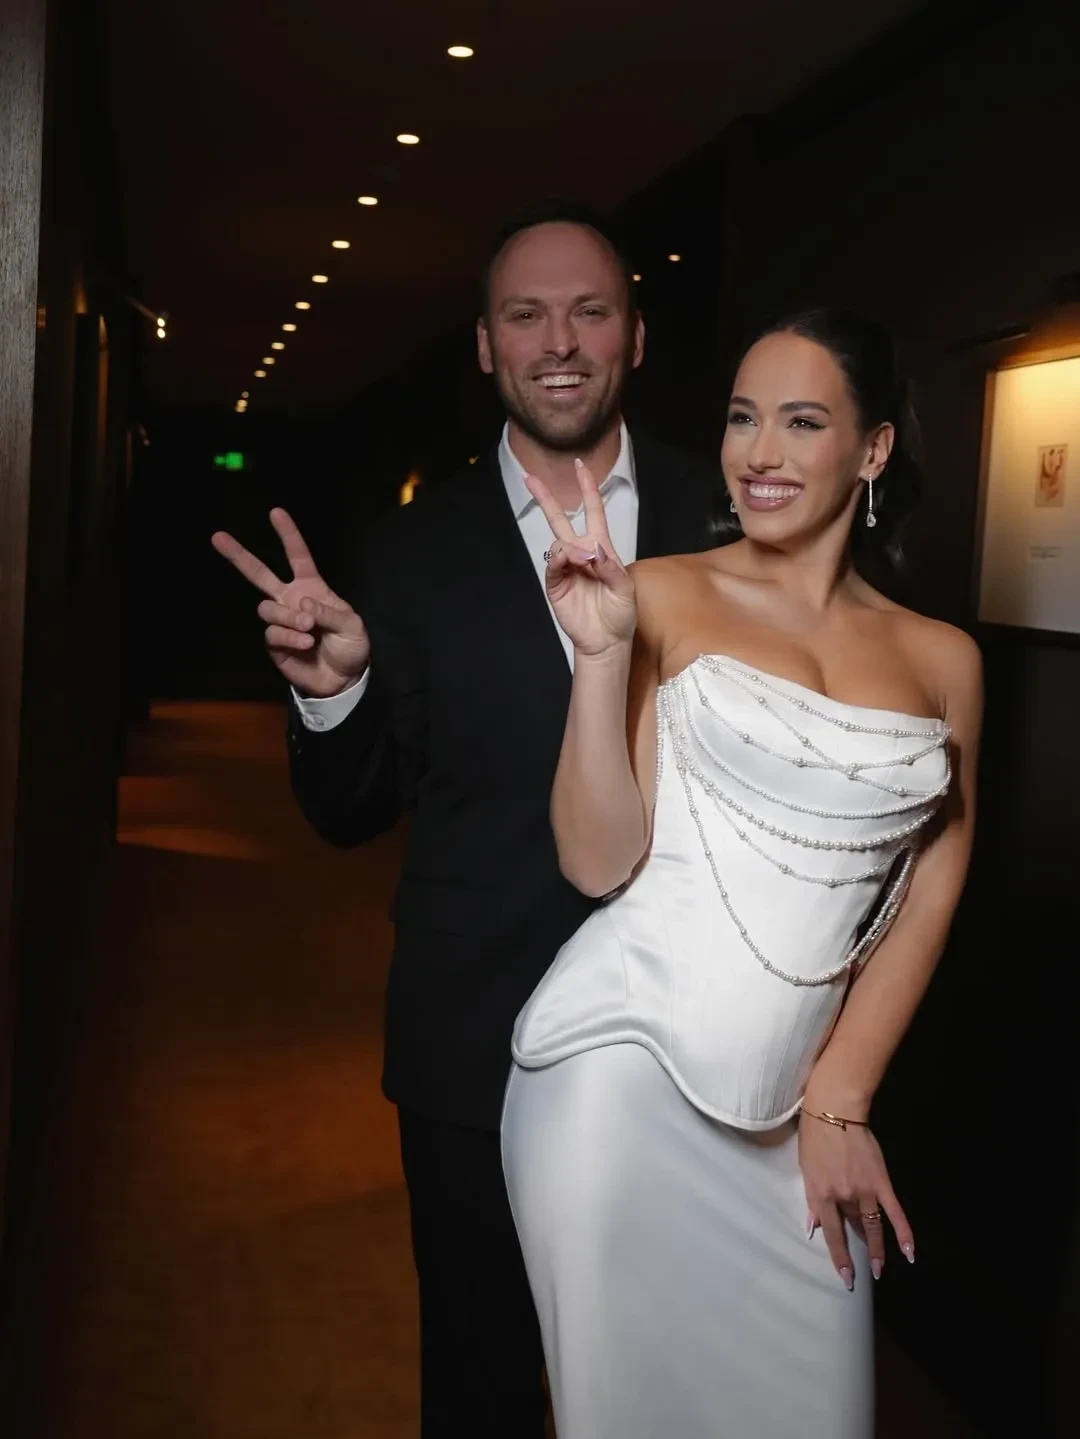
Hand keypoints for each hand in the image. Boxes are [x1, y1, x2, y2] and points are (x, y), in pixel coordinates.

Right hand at [211, 508, 370, 696]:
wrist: (343, 679)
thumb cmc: (350, 647)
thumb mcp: (352, 626)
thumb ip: (329, 612)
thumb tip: (301, 602)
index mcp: (312, 587)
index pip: (298, 556)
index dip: (288, 534)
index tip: (276, 512)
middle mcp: (290, 600)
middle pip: (259, 574)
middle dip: (238, 555)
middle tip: (217, 536)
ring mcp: (281, 621)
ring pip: (267, 608)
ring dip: (287, 616)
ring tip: (308, 627)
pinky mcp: (275, 644)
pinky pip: (273, 633)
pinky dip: (289, 637)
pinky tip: (305, 644)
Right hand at [525, 460, 634, 655]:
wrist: (607, 641)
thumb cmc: (620, 613)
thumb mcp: (626, 589)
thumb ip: (611, 567)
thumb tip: (592, 549)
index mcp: (602, 548)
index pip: (593, 512)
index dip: (588, 489)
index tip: (580, 467)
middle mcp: (581, 554)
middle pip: (560, 519)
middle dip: (546, 498)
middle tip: (530, 478)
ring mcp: (567, 569)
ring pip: (559, 543)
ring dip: (571, 547)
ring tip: (586, 562)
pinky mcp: (556, 585)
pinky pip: (553, 565)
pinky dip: (560, 559)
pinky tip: (570, 561)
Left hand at [798, 1111, 914, 1289]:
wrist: (834, 1111)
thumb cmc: (813, 1137)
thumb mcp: (806, 1170)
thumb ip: (812, 1200)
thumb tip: (814, 1227)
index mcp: (821, 1195)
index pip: (832, 1234)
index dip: (839, 1257)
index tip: (846, 1277)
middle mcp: (844, 1198)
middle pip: (852, 1228)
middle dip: (857, 1253)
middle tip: (860, 1277)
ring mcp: (864, 1191)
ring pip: (872, 1225)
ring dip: (878, 1249)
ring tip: (881, 1269)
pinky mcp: (882, 1182)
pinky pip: (894, 1212)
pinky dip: (903, 1232)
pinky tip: (910, 1252)